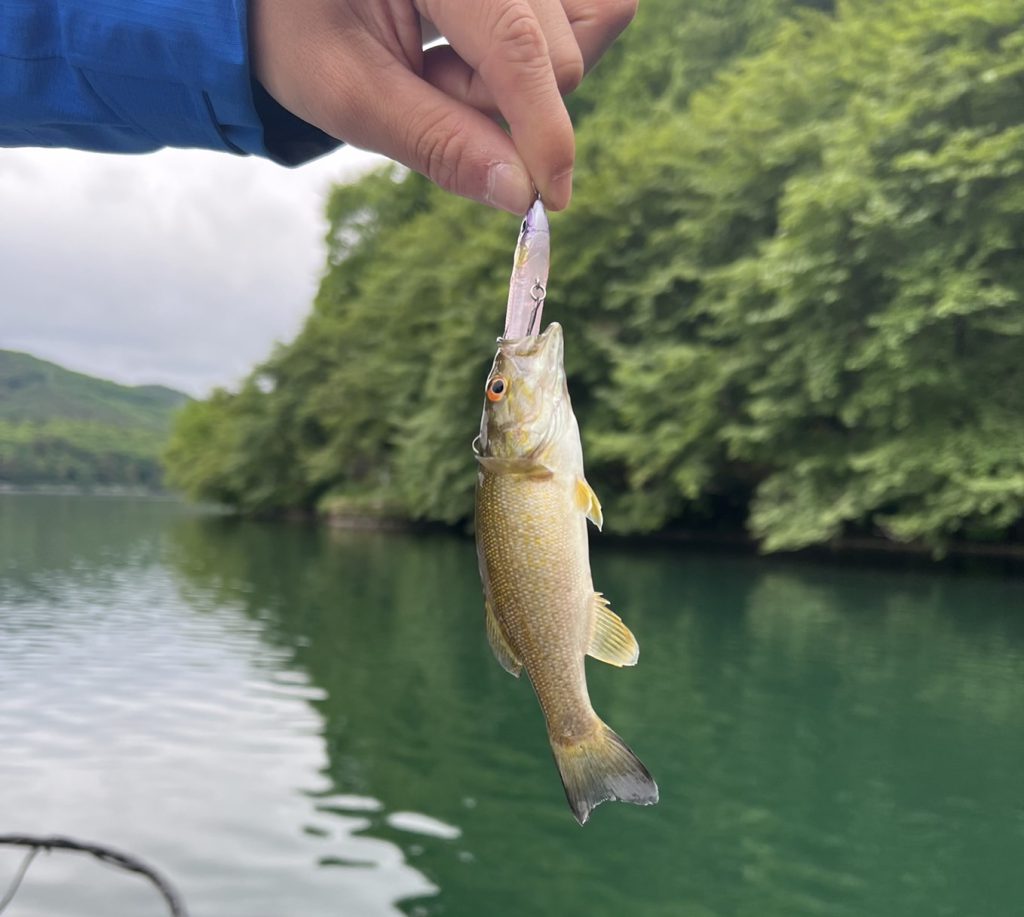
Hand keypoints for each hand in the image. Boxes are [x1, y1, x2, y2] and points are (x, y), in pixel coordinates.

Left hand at [249, 0, 636, 212]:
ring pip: (583, 28)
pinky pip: (581, 12)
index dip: (542, 129)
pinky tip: (477, 48)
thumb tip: (522, 194)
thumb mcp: (349, 93)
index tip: (550, 199)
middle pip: (558, 48)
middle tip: (429, 85)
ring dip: (521, 77)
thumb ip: (438, 143)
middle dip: (502, 100)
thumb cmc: (300, 28)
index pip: (516, 42)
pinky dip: (536, 54)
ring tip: (446, 62)